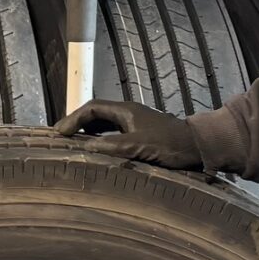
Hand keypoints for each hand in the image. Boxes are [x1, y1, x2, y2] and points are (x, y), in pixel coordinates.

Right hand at [52, 98, 206, 171]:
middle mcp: (128, 113)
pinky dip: (100, 139)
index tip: (60, 133)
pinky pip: (113, 133)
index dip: (73, 119)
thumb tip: (87, 148)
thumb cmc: (170, 145)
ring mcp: (135, 123)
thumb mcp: (139, 147)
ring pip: (104, 124)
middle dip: (77, 124)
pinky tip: (96, 151)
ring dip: (88, 132)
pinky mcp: (140, 133)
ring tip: (73, 144)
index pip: (92, 108)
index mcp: (126, 110)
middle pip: (95, 114)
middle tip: (61, 138)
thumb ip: (113, 146)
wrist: (198, 146)